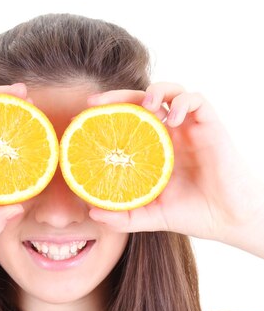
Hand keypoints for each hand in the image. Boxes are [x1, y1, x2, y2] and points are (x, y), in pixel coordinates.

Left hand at [87, 83, 263, 251]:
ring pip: (171, 92)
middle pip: (142, 101)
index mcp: (154, 149)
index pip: (127, 122)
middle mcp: (170, 134)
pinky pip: (197, 100)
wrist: (227, 219)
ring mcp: (190, 128)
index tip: (83, 117)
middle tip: (96, 103)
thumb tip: (92, 213)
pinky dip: (183, 102)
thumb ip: (123, 215)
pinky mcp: (210, 126)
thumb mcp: (150, 217)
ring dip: (155, 91)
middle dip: (118, 96)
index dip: (107, 115)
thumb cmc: (192, 214)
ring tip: (145, 107)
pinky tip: (172, 118)